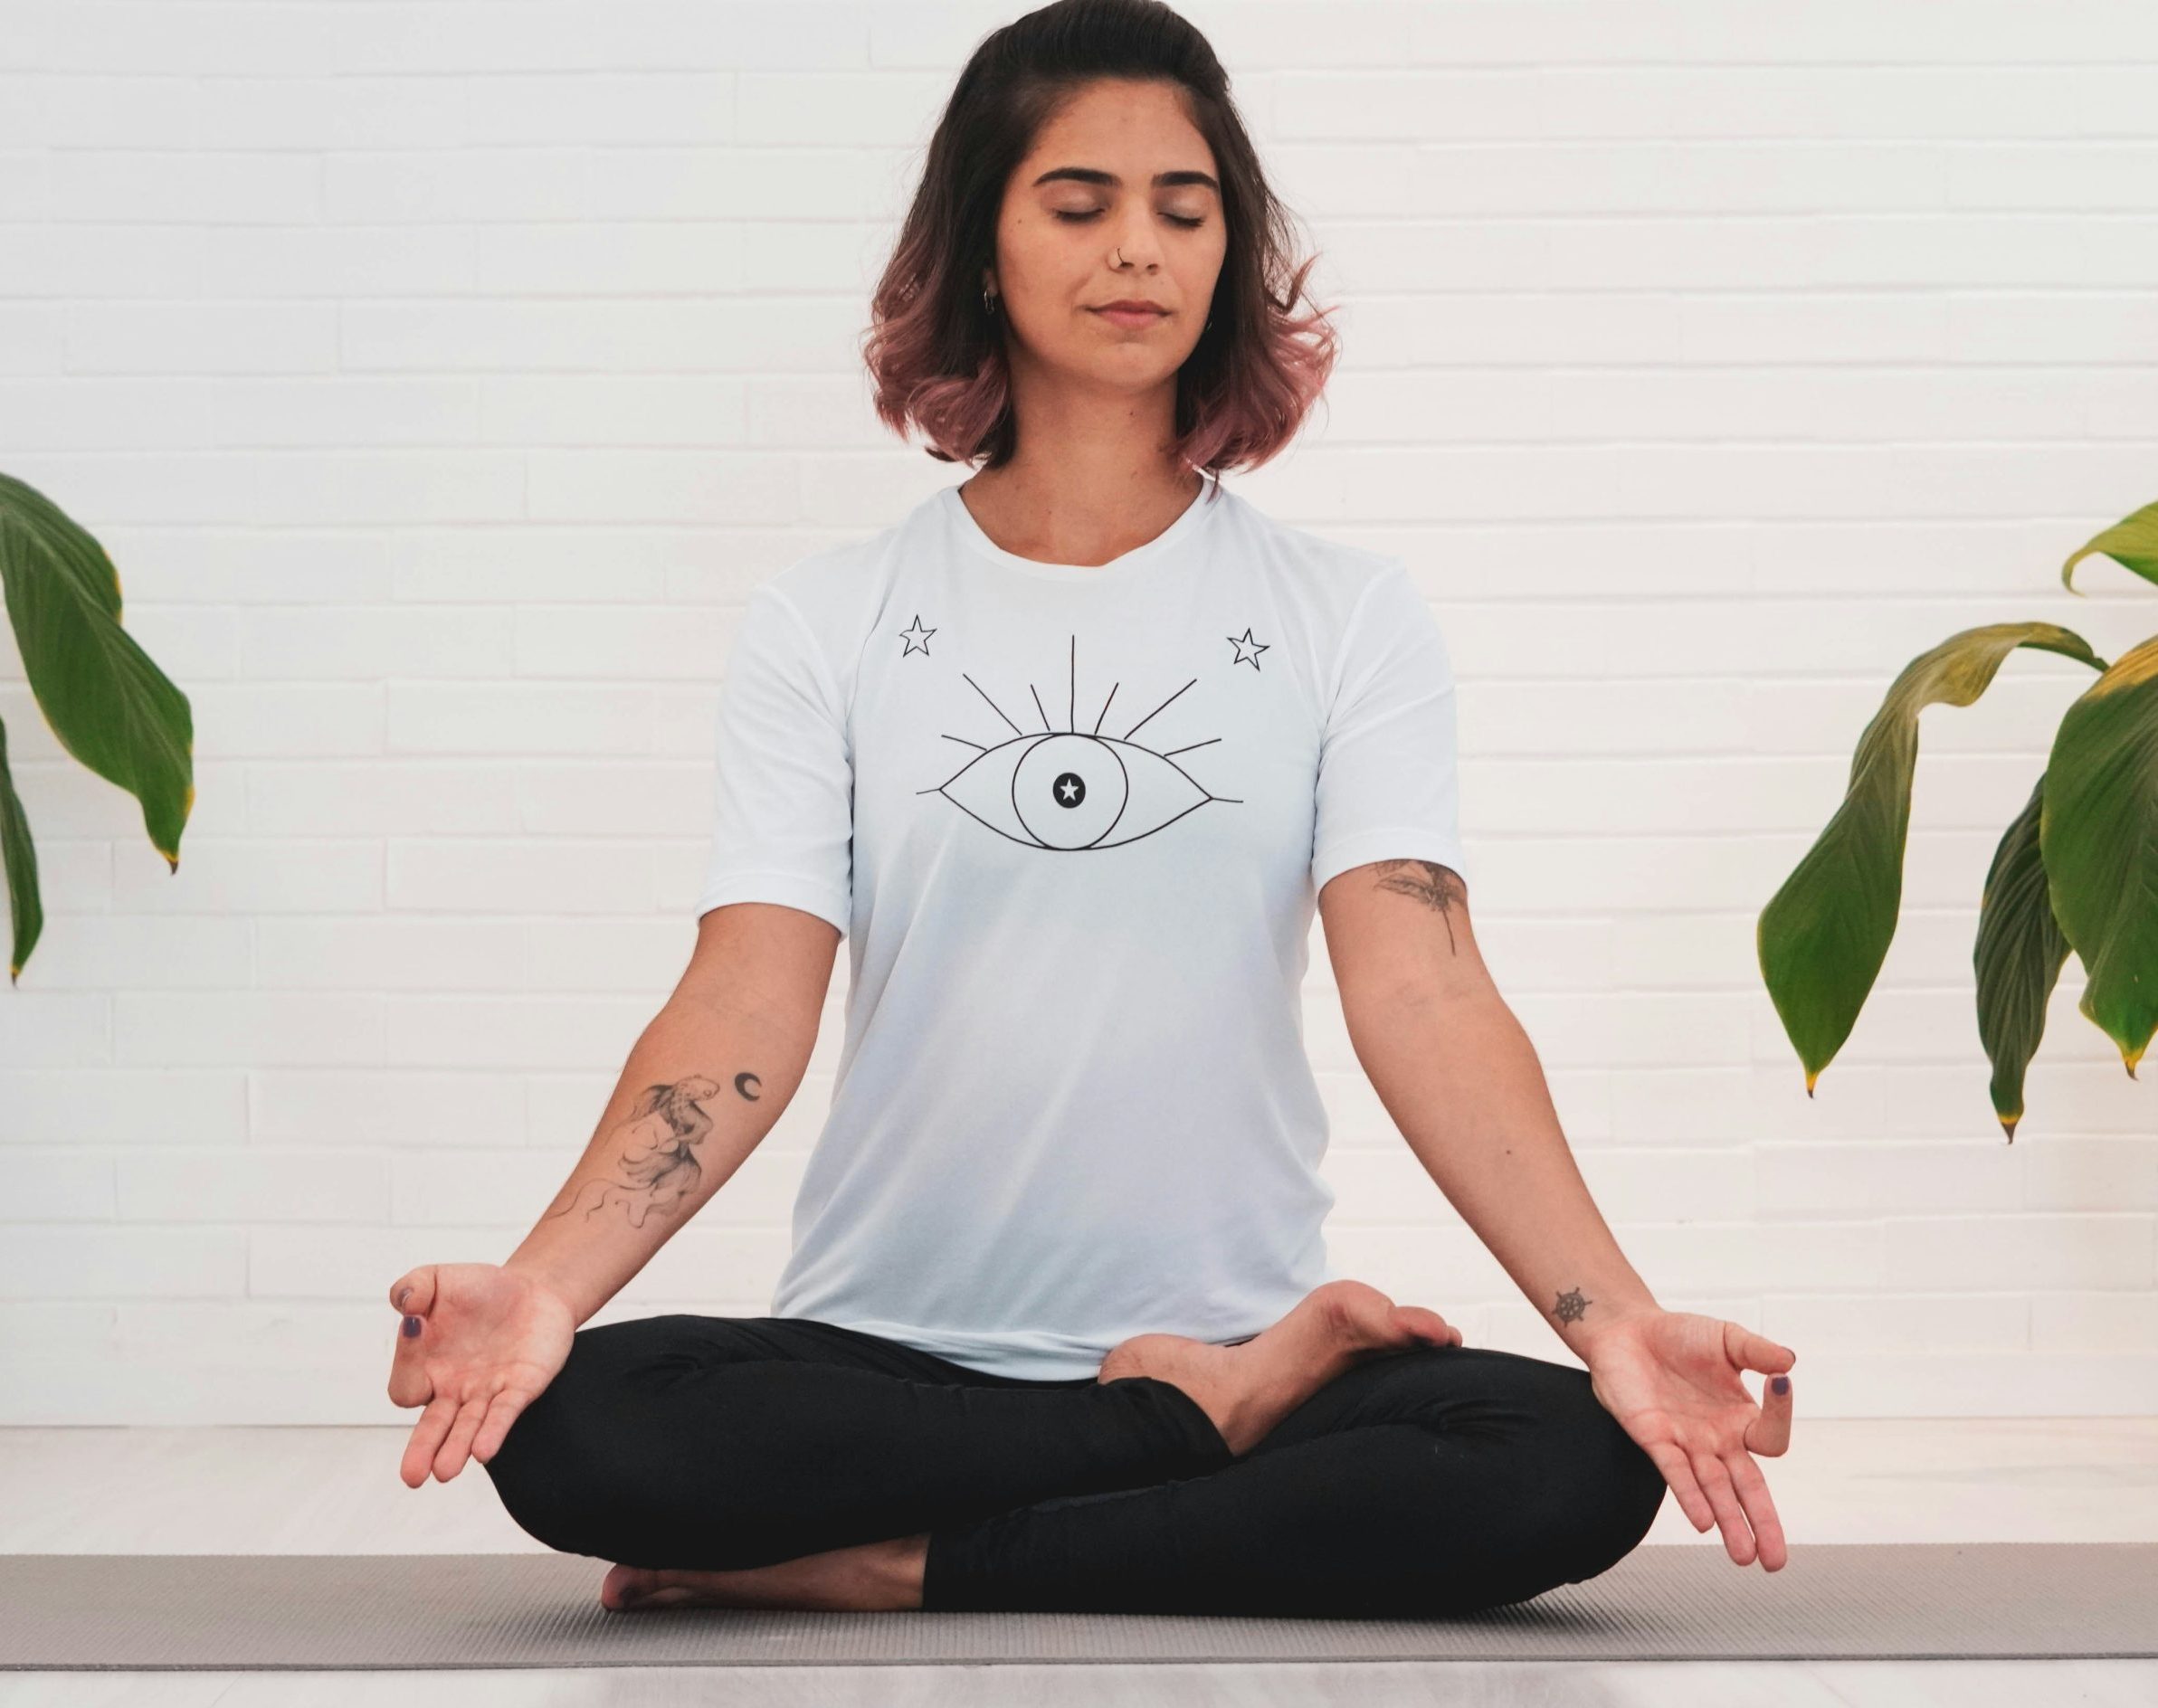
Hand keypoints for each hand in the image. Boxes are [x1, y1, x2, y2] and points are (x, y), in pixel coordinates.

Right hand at [385, 1262, 576, 1488]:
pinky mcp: (519, 1389)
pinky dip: (494, 1431)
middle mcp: (452, 1389)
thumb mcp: (439, 1278)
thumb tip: (406, 1307)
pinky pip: (503, 1414)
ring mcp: (486, 1393)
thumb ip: (413, 1287)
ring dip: (456, 1449)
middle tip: (413, 1477)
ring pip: (466, 1429)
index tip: (417, 1324)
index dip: (406, 1362)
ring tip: (445, 1471)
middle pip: (432, 1428)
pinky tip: (484, 1450)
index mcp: (426, 1367)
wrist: (533, 1290)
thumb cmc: (478, 1290)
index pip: (406, 1384)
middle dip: (421, 1451)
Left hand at [1581, 1308, 1795, 1569]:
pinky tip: (1703, 1522)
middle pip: (1747, 1489)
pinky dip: (1689, 1495)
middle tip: (1776, 1560)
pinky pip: (1674, 1473)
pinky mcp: (1654, 1439)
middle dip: (1762, 1524)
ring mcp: (1686, 1443)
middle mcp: (1717, 1440)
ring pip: (1713, 1491)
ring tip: (1744, 1556)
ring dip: (1728, 1522)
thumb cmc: (1680, 1336)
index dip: (1780, 1413)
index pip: (1771, 1436)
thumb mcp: (1726, 1339)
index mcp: (1740, 1418)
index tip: (1779, 1383)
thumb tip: (1790, 1362)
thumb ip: (1757, 1351)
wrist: (1627, 1330)